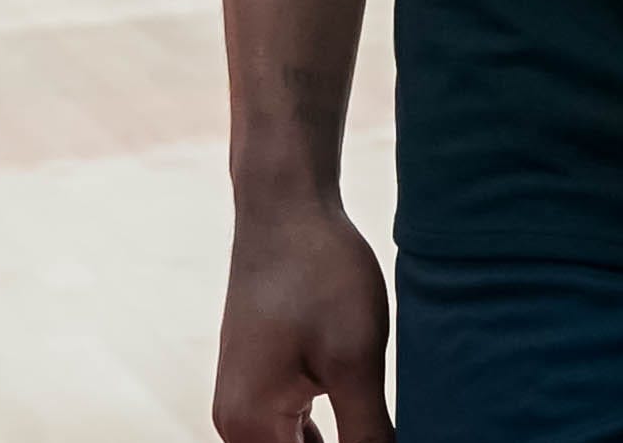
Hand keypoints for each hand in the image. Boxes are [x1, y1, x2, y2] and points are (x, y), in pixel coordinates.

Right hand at [214, 202, 392, 442]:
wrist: (284, 203)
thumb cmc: (319, 272)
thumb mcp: (355, 360)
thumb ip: (369, 437)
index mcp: (251, 428)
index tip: (384, 436)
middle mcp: (235, 423)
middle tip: (387, 429)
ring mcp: (242, 400)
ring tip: (377, 424)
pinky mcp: (256, 378)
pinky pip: (290, 429)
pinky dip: (323, 433)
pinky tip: (361, 417)